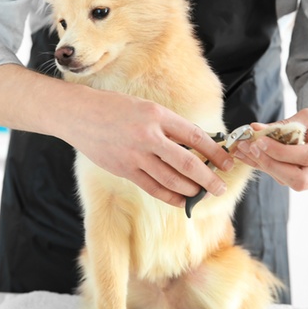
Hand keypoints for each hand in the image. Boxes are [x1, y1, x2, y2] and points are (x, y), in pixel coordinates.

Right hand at [61, 90, 233, 207]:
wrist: (80, 115)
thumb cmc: (115, 109)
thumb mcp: (146, 108)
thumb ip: (168, 126)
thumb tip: (196, 146)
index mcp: (157, 115)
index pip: (195, 136)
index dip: (214, 151)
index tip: (227, 162)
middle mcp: (148, 135)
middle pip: (187, 162)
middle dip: (208, 178)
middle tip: (220, 187)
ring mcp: (135, 155)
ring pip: (171, 179)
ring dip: (191, 189)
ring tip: (202, 193)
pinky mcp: (124, 169)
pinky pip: (153, 187)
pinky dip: (170, 196)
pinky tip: (181, 200)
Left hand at [233, 91, 307, 189]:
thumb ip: (285, 124)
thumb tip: (255, 129)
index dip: (281, 152)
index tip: (259, 141)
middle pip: (300, 179)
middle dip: (271, 165)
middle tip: (249, 148)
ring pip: (291, 181)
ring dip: (265, 166)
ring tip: (243, 150)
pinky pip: (288, 178)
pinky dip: (268, 167)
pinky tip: (251, 156)